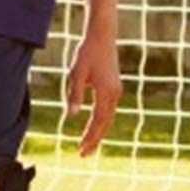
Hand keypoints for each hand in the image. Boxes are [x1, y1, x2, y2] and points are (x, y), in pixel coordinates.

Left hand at [66, 28, 121, 155]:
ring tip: (88, 144)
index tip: (81, 149)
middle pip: (105, 123)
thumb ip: (75, 95)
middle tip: (83, 154)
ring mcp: (116, 90)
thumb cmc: (87, 53)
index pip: (98, 120)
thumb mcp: (76, 73)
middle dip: (94, 140)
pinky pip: (109, 110)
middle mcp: (115, 93)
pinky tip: (94, 126)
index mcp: (106, 91)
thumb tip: (72, 115)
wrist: (102, 36)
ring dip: (98, 132)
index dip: (90, 136)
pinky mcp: (114, 87)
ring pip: (108, 117)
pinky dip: (101, 121)